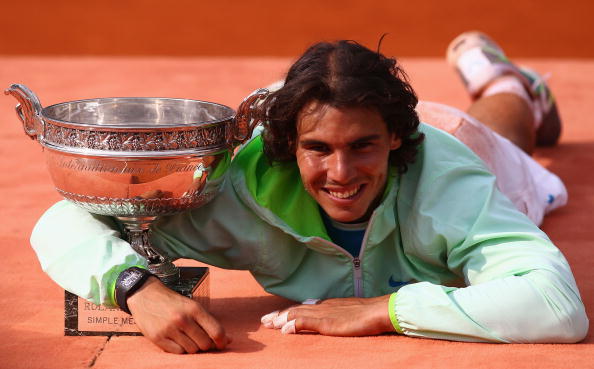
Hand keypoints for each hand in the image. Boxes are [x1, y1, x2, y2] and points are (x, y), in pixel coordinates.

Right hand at [127, 276, 230, 353]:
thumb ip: (209, 322)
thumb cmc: (173, 302)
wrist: (146, 295)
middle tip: (200, 338)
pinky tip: (177, 340)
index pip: (216, 331)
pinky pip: (177, 352)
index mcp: (194, 309)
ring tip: (187, 337)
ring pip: (192, 350)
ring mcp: (169, 329)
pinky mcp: (157, 338)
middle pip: (205, 344)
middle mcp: (183, 319)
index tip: (222, 344)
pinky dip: (180, 349)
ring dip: (192, 346)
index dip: (222, 341)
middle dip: (206, 344)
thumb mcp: (193, 306)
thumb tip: (228, 340)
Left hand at [261, 295, 392, 335]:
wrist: (379, 311)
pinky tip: (284, 329)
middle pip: (296, 310)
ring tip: (269, 324)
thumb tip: (324, 319)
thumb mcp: (348, 314)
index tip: (275, 317)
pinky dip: (293, 324)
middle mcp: (323, 307)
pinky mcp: (328, 322)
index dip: (287, 312)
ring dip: (281, 319)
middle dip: (279, 315)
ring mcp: (324, 313)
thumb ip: (334, 315)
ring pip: (297, 314)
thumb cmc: (368, 314)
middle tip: (264, 320)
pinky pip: (306, 322)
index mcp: (327, 305)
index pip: (303, 308)